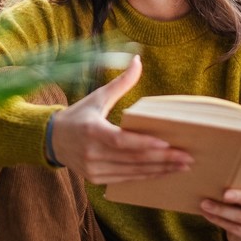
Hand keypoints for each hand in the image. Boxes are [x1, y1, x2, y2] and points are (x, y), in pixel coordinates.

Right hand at [50, 55, 193, 184]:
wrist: (52, 139)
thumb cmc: (79, 115)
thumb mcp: (98, 97)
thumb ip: (121, 82)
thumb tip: (138, 60)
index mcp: (92, 130)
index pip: (121, 141)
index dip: (145, 144)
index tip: (169, 145)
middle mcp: (91, 153)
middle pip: (132, 159)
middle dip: (163, 160)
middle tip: (187, 158)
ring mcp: (93, 169)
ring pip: (132, 172)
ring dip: (159, 171)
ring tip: (182, 167)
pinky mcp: (95, 179)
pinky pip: (125, 179)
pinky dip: (146, 176)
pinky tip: (163, 173)